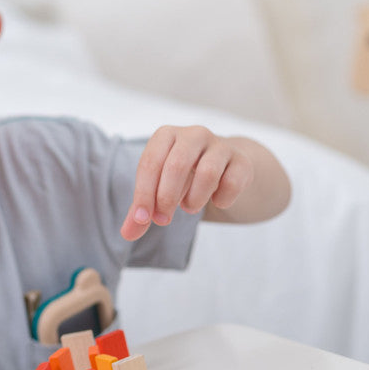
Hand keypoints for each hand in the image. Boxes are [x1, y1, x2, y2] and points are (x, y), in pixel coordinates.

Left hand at [120, 126, 253, 241]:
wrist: (223, 166)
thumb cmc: (181, 177)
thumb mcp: (157, 189)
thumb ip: (140, 211)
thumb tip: (127, 235)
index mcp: (166, 136)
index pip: (150, 164)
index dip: (144, 194)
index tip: (143, 219)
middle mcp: (193, 134)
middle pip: (176, 166)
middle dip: (167, 198)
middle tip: (164, 219)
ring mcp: (220, 145)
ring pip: (207, 174)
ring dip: (195, 199)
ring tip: (189, 207)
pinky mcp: (241, 160)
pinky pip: (232, 182)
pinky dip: (222, 199)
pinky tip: (216, 201)